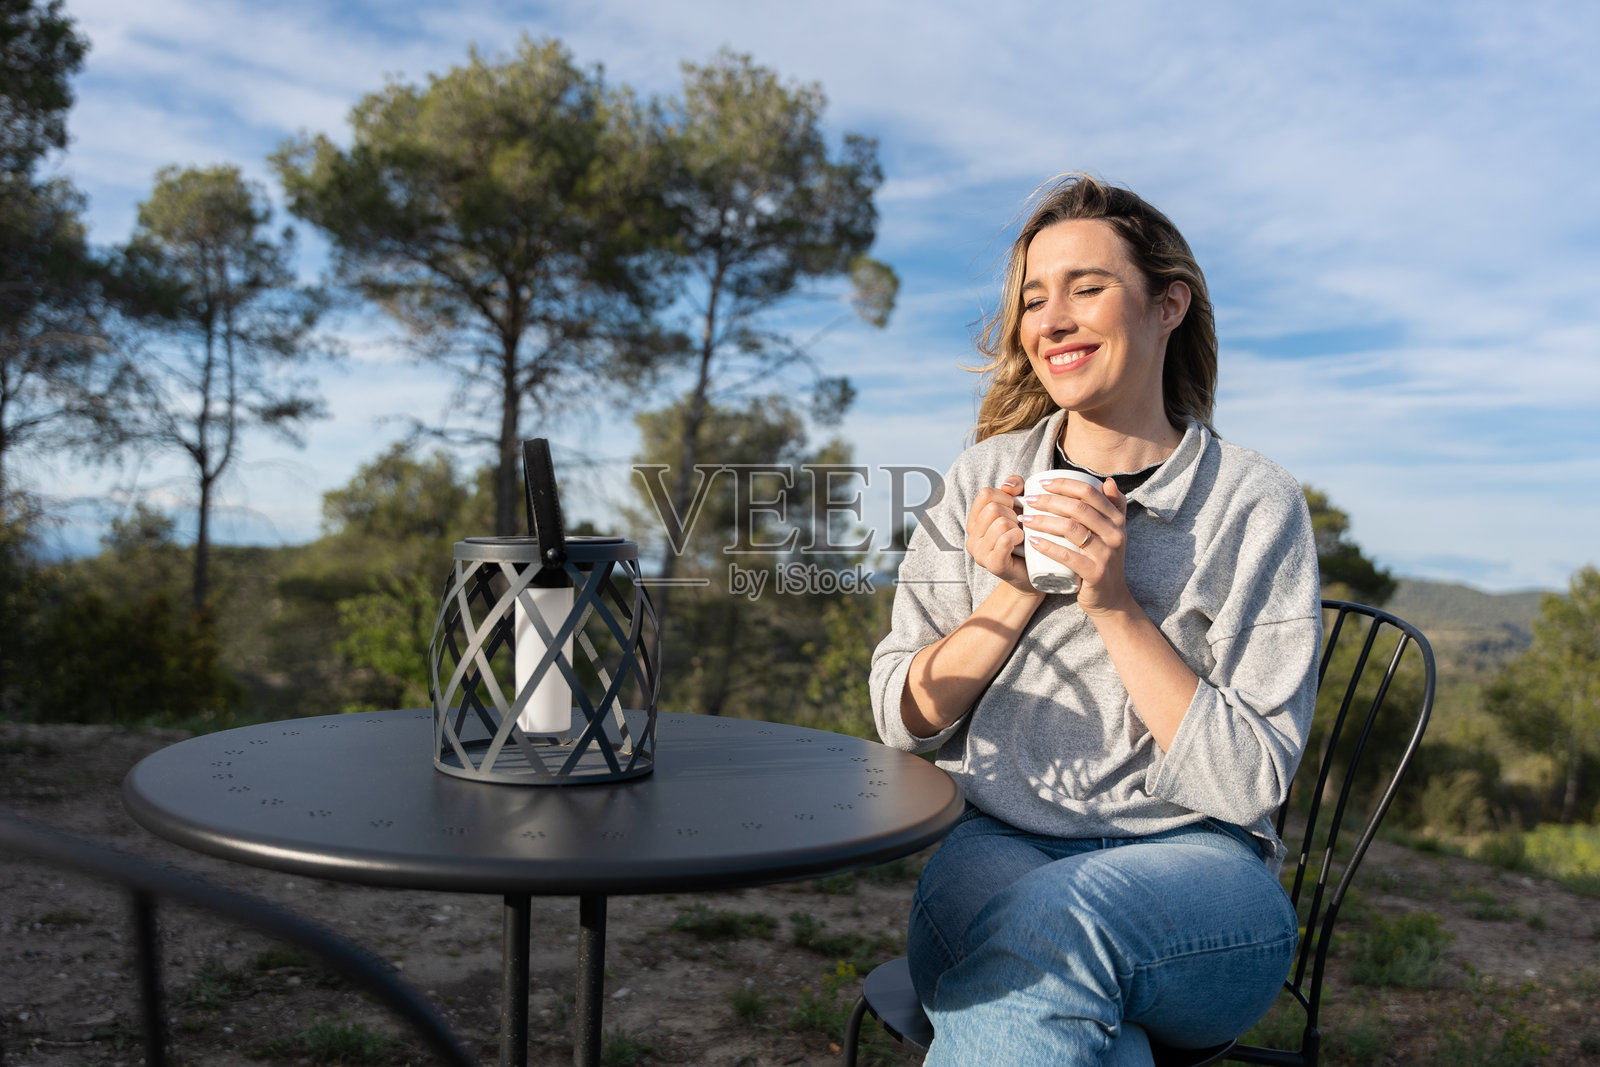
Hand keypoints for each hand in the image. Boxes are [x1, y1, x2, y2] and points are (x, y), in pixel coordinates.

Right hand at [964, 476, 1037, 594]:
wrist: (1034, 572)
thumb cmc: (1026, 538)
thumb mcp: (1020, 508)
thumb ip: (1015, 489)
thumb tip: (1010, 484)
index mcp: (974, 521)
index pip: (985, 494)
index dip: (1005, 497)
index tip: (1014, 509)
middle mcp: (971, 537)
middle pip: (993, 508)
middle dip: (1013, 513)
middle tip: (1020, 526)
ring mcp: (979, 553)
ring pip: (1001, 522)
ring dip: (1018, 526)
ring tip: (1021, 535)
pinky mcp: (993, 564)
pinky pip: (1005, 539)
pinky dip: (1018, 536)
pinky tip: (1022, 541)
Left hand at [1018, 475, 1133, 614]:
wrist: (1111, 598)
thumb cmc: (1104, 560)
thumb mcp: (1113, 533)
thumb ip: (1113, 507)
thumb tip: (1106, 481)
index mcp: (1117, 520)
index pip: (1089, 492)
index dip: (1064, 484)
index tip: (1041, 483)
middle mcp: (1115, 534)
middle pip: (1078, 508)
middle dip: (1049, 500)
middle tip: (1028, 501)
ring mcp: (1107, 554)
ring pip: (1071, 529)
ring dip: (1043, 521)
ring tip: (1024, 519)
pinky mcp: (1096, 574)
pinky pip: (1068, 556)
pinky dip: (1048, 547)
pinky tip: (1032, 541)